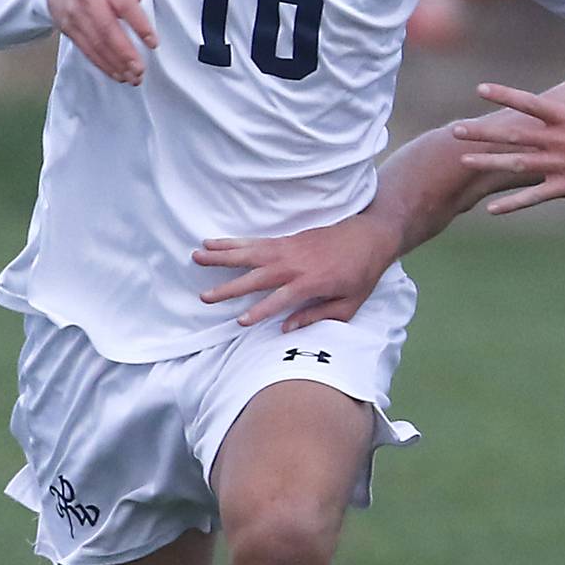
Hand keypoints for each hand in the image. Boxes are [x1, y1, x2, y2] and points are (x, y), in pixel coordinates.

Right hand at [47, 0, 156, 84]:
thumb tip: (144, 17)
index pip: (125, 5)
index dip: (140, 26)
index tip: (152, 43)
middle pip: (107, 29)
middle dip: (125, 53)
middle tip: (140, 69)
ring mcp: (76, 13)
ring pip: (97, 43)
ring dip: (116, 64)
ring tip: (132, 77)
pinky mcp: (69, 28)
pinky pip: (87, 50)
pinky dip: (104, 65)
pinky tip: (117, 73)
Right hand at [193, 215, 399, 330]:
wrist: (369, 236)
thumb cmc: (361, 274)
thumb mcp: (349, 304)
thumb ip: (318, 316)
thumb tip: (287, 328)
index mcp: (312, 282)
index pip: (280, 299)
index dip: (260, 311)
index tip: (240, 321)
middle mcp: (295, 264)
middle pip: (256, 277)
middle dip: (229, 288)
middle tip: (204, 297)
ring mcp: (287, 249)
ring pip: (249, 253)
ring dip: (221, 256)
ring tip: (196, 257)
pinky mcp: (285, 240)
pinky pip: (254, 242)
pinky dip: (232, 242)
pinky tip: (213, 243)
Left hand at [451, 40, 564, 213]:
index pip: (530, 104)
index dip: (504, 95)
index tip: (480, 89)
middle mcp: (561, 140)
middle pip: (515, 134)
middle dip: (483, 132)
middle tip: (456, 129)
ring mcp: (564, 165)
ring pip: (518, 165)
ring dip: (489, 162)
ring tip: (464, 161)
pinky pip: (536, 196)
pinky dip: (514, 204)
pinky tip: (492, 209)